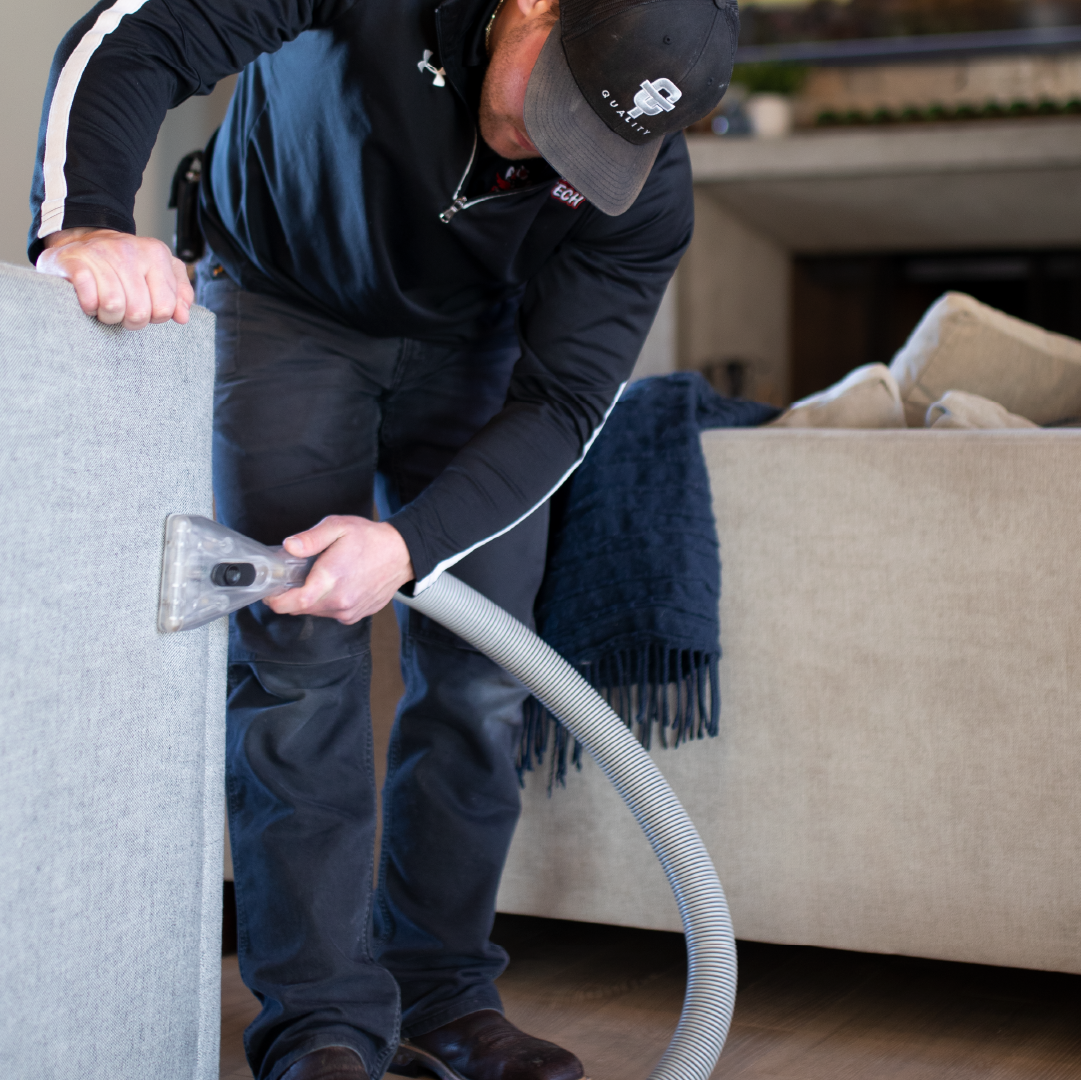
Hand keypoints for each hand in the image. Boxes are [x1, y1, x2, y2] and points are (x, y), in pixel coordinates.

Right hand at [36, 227, 193, 329]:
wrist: (81, 241)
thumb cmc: (125, 265)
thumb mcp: (159, 272)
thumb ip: (179, 293)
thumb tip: (183, 316)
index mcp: (156, 253)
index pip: (165, 308)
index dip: (154, 317)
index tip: (145, 307)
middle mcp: (129, 250)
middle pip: (139, 312)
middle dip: (130, 320)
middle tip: (124, 310)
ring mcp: (100, 253)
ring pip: (113, 307)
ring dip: (108, 316)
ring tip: (106, 306)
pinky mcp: (74, 261)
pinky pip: (89, 299)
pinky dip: (89, 307)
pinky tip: (90, 300)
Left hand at [265, 516, 414, 623]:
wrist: (402, 554)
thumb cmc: (370, 539)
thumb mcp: (338, 527)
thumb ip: (311, 538)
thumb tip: (289, 546)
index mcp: (330, 580)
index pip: (292, 603)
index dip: (275, 600)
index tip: (270, 592)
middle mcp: (339, 601)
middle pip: (300, 609)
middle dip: (292, 596)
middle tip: (294, 577)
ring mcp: (349, 611)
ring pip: (316, 612)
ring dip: (310, 599)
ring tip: (318, 578)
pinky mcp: (356, 615)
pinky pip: (332, 613)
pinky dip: (327, 602)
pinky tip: (336, 584)